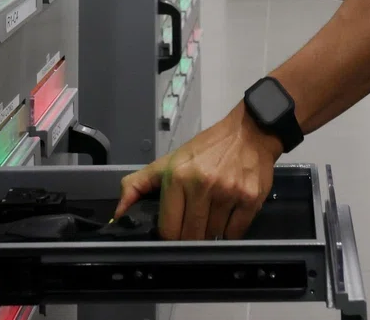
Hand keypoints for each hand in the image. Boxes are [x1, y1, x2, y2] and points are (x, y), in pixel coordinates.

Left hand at [114, 103, 283, 239]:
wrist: (248, 132)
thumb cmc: (206, 149)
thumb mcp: (169, 161)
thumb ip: (138, 184)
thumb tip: (118, 213)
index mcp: (177, 176)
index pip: (168, 229)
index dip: (169, 235)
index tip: (174, 229)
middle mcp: (202, 185)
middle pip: (190, 236)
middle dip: (190, 238)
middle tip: (193, 226)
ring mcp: (228, 193)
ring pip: (213, 237)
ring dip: (210, 234)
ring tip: (211, 217)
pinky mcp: (251, 199)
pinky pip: (235, 233)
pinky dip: (229, 232)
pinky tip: (227, 218)